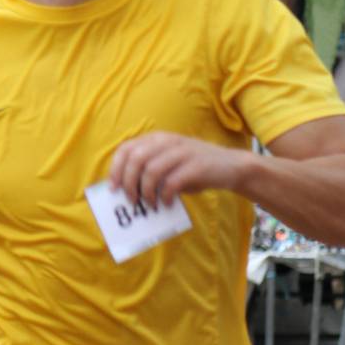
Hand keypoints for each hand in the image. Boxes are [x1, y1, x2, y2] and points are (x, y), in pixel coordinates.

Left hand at [109, 131, 248, 206]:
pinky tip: (165, 204)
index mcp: (158, 139)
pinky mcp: (196, 165)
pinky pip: (172, 182)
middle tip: (131, 200)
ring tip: (149, 205)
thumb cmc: (194, 169)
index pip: (127, 148)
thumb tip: (126, 192)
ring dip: (146, 192)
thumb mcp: (170, 164)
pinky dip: (164, 196)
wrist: (231, 166)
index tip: (113, 188)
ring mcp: (182, 152)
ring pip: (151, 170)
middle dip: (129, 183)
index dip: (116, 169)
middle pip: (136, 159)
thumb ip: (150, 171)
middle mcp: (168, 141)